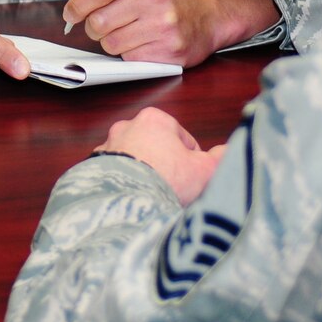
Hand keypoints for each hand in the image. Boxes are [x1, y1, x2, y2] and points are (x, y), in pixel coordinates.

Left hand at [52, 0, 277, 67]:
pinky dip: (128, 54)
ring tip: (128, 31)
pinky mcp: (168, 50)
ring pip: (110, 43)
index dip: (76, 5)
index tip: (71, 13)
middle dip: (94, 27)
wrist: (205, 17)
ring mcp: (164, 24)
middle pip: (98, 21)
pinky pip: (128, 58)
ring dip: (111, 41)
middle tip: (104, 24)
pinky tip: (142, 42)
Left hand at [95, 106, 226, 204]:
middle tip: (173, 189)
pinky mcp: (93, 168)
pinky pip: (116, 175)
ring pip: (135, 161)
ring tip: (152, 196)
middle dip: (165, 166)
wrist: (125, 203)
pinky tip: (133, 200)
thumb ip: (220, 158)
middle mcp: (127, 127)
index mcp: (155, 119)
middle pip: (156, 149)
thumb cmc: (165, 181)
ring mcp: (108, 147)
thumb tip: (227, 151)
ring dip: (143, 175)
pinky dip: (124, 185)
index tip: (191, 177)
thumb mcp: (205, 170)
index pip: (182, 138)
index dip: (191, 160)